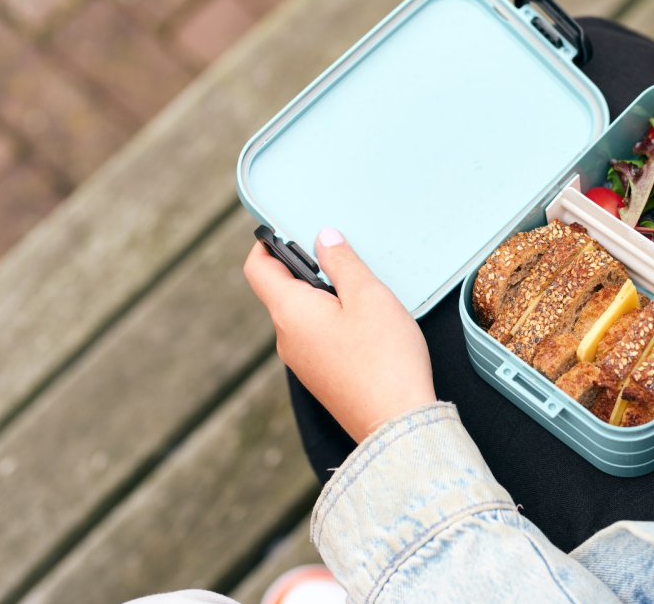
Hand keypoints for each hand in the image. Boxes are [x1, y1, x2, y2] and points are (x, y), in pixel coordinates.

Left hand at [243, 227, 435, 440]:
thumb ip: (343, 262)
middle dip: (307, 270)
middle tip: (343, 260)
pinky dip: (333, 322)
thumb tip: (324, 239)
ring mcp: (302, 361)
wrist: (396, 422)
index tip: (289, 230)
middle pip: (282, 291)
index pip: (257, 268)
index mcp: (289, 311)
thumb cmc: (384, 359)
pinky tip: (366, 326)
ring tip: (363, 295)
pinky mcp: (320, 377)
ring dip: (325, 298)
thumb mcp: (369, 295)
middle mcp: (286, 338)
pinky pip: (316, 338)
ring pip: (302, 315)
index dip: (267, 243)